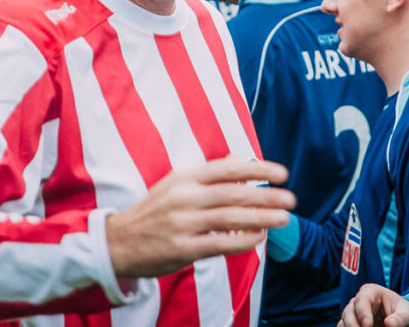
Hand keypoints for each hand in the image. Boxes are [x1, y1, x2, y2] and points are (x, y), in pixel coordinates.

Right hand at [106, 158, 294, 277]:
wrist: (118, 242)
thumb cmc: (154, 211)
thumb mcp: (176, 184)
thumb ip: (208, 175)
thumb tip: (239, 160)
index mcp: (185, 177)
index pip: (228, 168)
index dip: (259, 169)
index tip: (283, 173)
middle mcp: (185, 197)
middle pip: (235, 193)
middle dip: (267, 195)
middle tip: (291, 198)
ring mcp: (184, 223)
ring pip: (231, 218)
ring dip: (262, 218)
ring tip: (284, 218)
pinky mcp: (183, 248)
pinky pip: (221, 243)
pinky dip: (243, 240)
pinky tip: (259, 237)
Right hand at [339, 284, 408, 326]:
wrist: (402, 321)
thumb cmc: (404, 313)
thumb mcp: (407, 314)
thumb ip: (400, 318)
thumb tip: (389, 324)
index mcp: (371, 292)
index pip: (362, 300)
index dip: (362, 313)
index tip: (368, 326)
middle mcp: (358, 301)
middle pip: (348, 312)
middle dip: (353, 325)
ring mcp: (353, 313)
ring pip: (343, 322)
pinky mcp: (352, 325)